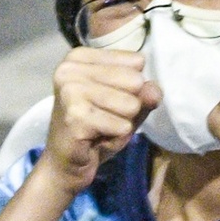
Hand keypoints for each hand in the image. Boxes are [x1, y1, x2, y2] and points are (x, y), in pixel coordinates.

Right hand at [41, 45, 155, 191]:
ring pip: (130, 104)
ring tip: (101, 128)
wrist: (66, 163)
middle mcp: (70, 69)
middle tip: (104, 118)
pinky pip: (122, 126)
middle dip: (128, 107)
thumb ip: (145, 93)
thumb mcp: (127, 105)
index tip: (108, 100)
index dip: (133, 87)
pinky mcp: (75, 116)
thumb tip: (153, 91)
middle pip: (135, 81)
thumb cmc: (96, 128)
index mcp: (80, 57)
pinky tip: (96, 139)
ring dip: (122, 123)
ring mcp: (70, 91)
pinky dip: (116, 138)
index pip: (136, 61)